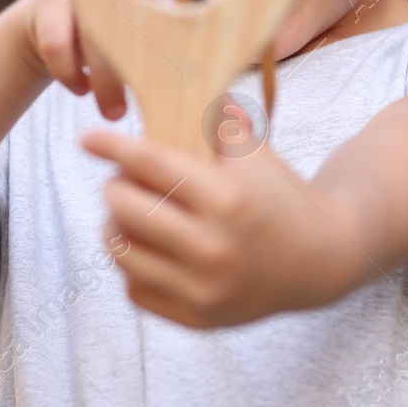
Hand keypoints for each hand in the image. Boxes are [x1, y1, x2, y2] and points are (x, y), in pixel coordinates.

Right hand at [16, 0, 195, 122]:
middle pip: (135, 19)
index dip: (179, 17)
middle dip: (143, 68)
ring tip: (115, 113)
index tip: (185, 61)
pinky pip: (57, 42)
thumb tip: (220, 105)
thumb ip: (179, 67)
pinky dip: (69, 73)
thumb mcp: (145, 50)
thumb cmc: (111, 44)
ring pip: (97, 33)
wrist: (50, 28)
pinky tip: (79, 89)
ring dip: (107, 80)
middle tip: (157, 105)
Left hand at [80, 125, 372, 327]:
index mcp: (227, 199)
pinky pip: (135, 290)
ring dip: (115, 225)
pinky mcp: (196, 317)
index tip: (87, 138)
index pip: (151, 165)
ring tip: (129, 212)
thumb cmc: (282, 197)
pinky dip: (132, 266)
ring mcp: (202, 288)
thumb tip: (176, 88)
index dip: (114, 147)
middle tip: (123, 180)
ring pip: (123, 252)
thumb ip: (217, 122)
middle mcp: (211, 247)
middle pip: (127, 209)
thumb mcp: (257, 153)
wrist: (320, 260)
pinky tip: (147, 248)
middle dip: (116, 187)